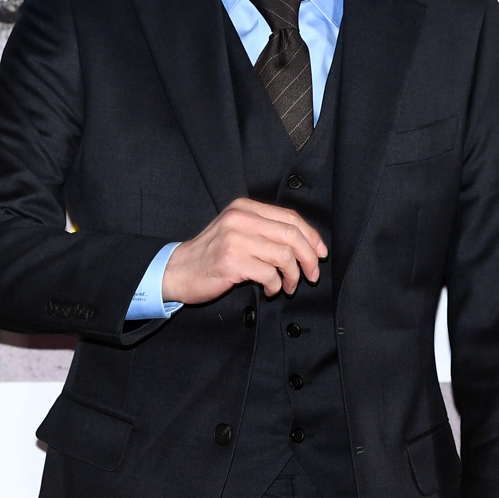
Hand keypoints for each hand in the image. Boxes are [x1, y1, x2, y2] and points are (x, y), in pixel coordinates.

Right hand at [162, 197, 327, 303]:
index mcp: (244, 207)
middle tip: (312, 274)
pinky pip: (269, 274)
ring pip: (284, 255)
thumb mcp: (236, 231)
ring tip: (289, 286)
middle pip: (291, 234)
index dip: (311, 236)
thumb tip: (305, 243)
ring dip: (293, 275)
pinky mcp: (231, 261)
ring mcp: (235, 239)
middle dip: (309, 258)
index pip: (290, 217)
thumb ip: (264, 230)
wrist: (178, 270)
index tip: (320, 253)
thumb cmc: (211, 254)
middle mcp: (240, 218)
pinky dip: (276, 286)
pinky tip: (270, 290)